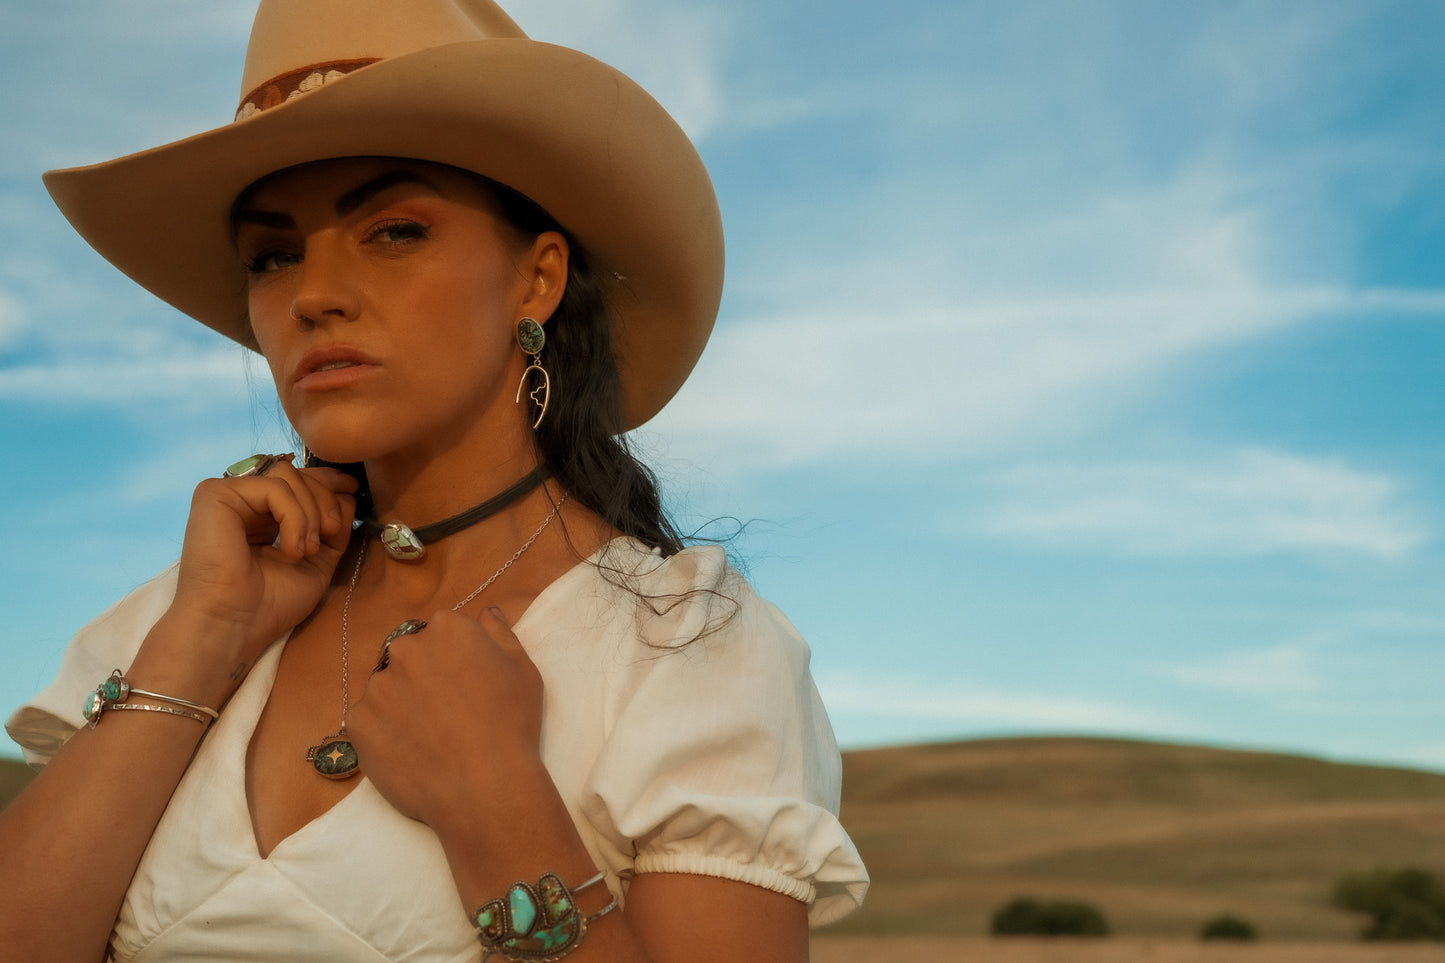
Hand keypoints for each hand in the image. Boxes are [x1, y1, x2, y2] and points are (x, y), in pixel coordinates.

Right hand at [164, 457, 357, 682]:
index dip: (326, 480)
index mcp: (260, 516)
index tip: (352, 490)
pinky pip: (274, 488)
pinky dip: (294, 517)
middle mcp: (241, 502)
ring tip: (308, 550)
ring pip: (286, 475)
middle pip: (295, 473)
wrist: (234, 626)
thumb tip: (347, 494)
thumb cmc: (270, 604)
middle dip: (325, 498)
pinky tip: (292, 550)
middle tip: (332, 533)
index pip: (297, 481)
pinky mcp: (214, 495)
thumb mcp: (317, 561)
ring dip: (311, 511)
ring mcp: (226, 496)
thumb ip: (333, 528)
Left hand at [346, 606, 546, 830]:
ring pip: (387, 688)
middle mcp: (406, 648)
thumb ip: (501, 634)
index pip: (443, 632)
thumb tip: (486, 613)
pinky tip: (409, 752)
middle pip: (410, 655)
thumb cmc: (512, 725)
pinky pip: (368, 721)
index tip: (466, 686)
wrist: (485, 786)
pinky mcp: (358, 721)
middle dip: (423, 676)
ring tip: (428, 738)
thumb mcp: (524, 670)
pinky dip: (383, 733)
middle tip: (446, 712)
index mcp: (448, 629)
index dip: (455, 660)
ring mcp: (378, 685)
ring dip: (401, 704)